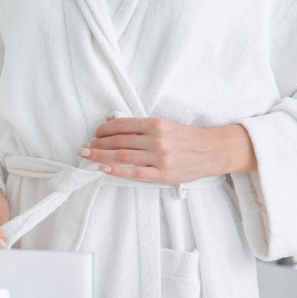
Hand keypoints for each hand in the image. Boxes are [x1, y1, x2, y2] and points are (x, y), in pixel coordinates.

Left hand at [78, 117, 256, 183]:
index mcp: (156, 124)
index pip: (123, 125)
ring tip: (88, 156)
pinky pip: (134, 173)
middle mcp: (156, 139)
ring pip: (122, 156)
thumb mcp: (166, 125)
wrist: (212, 151)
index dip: (104, 128)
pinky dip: (116, 170)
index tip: (95, 132)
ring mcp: (158, 158)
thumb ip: (143, 126)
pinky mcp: (162, 174)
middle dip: (97, 143)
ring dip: (101, 156)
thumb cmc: (188, 138)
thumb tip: (114, 123)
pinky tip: (103, 168)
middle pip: (118, 141)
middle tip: (84, 147)